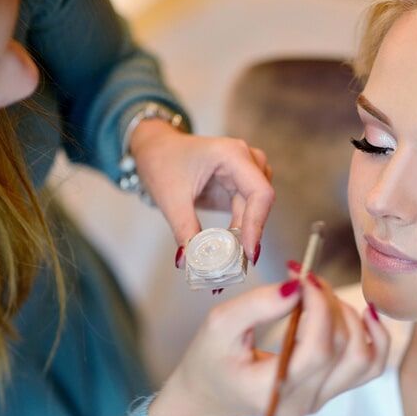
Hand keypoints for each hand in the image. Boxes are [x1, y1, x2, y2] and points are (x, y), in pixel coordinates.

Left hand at [130, 119, 272, 262]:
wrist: (156, 149)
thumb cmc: (162, 161)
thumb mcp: (170, 196)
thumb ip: (183, 229)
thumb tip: (188, 261)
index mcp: (232, 154)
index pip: (260, 192)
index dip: (257, 224)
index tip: (249, 253)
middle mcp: (247, 160)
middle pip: (260, 204)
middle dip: (249, 235)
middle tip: (236, 266)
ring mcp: (247, 172)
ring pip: (257, 210)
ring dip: (246, 235)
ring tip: (230, 260)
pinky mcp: (242, 186)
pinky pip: (249, 212)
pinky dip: (240, 231)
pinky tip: (230, 249)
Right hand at [147, 275, 389, 415]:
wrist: (212, 392)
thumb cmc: (212, 358)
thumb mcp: (219, 325)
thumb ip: (257, 305)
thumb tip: (298, 286)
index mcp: (270, 391)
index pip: (318, 350)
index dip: (320, 306)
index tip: (303, 275)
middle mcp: (301, 403)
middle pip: (342, 349)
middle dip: (330, 303)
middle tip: (308, 279)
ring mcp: (320, 400)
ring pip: (362, 357)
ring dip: (350, 316)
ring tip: (321, 296)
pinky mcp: (331, 391)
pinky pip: (371, 367)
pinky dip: (377, 338)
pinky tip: (366, 313)